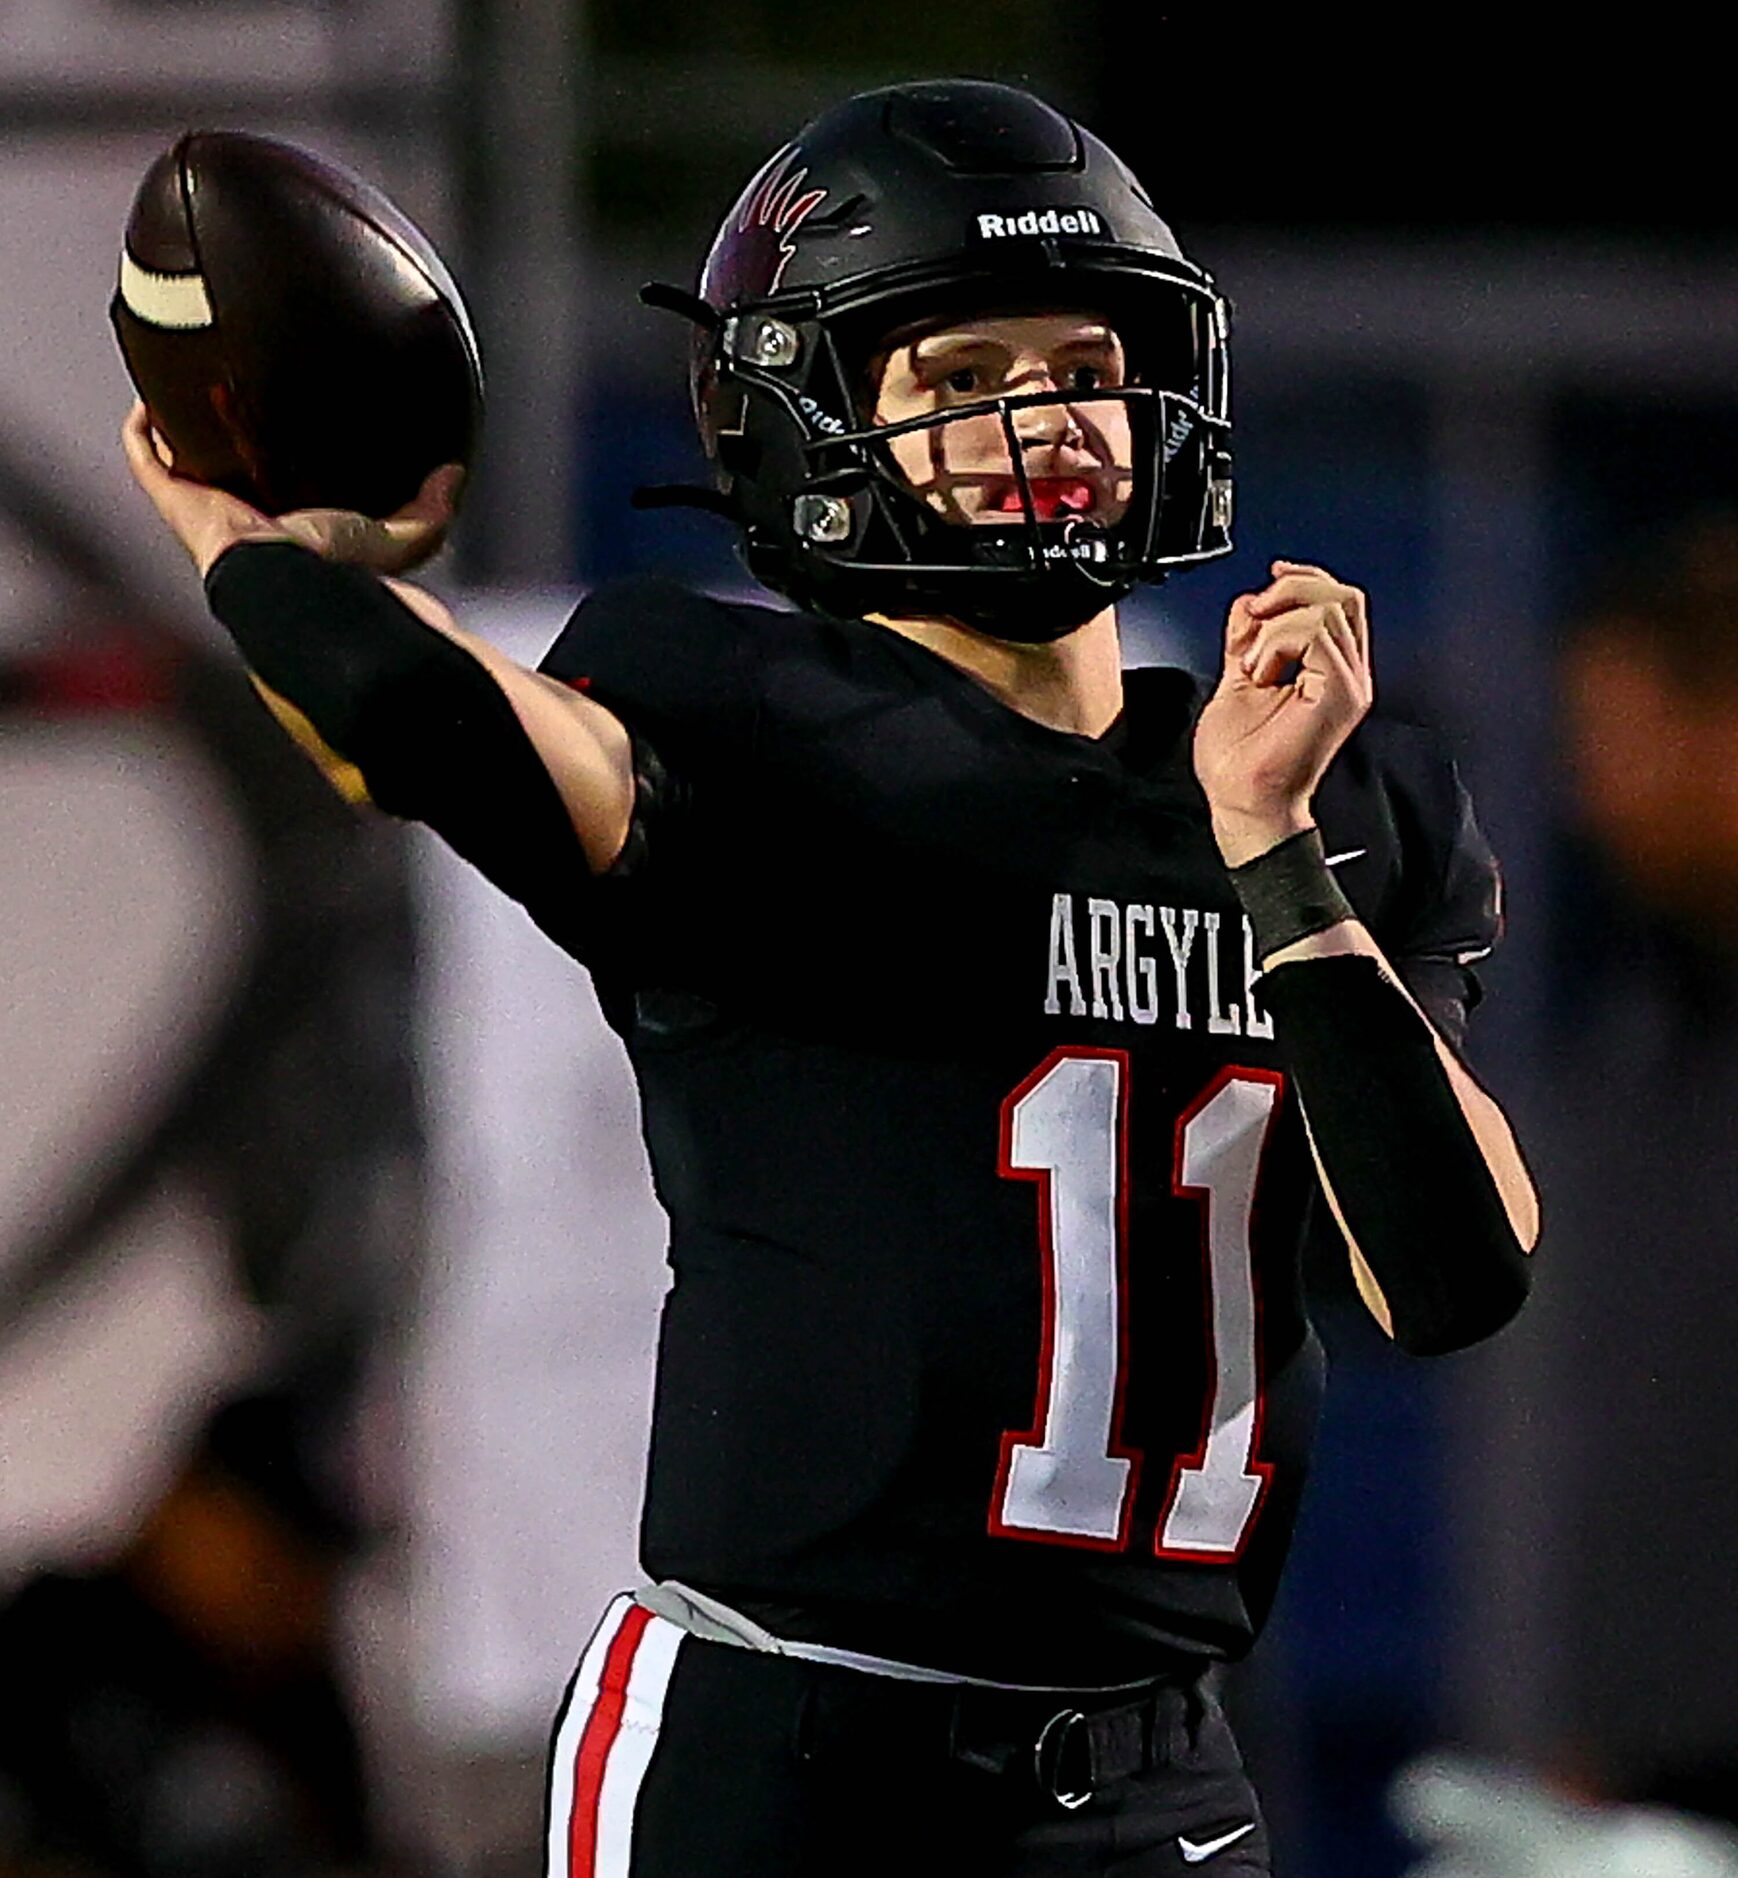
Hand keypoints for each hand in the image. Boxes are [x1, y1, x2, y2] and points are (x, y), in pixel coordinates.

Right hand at [123, 401, 463, 577]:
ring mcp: (208, 507)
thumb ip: (431, 510)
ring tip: (190, 390)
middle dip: (229, 439)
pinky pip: (147, 460)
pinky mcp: (178, 498)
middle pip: (230, 472)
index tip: (291, 426)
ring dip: (184, 429)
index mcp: (295, 529)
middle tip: (235, 399)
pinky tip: (151, 402)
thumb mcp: (401, 537)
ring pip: (184, 462)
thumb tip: (453, 476)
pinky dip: (144, 432)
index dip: (283, 460)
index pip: (286, 490)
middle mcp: (249, 519)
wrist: (294, 580)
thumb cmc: (340, 569)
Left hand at [1193, 559, 1373, 864]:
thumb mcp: (1238, 679)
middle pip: (1343, 595)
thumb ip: (1247, 639)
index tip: (1264, 587)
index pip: (1338, 601)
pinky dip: (1277, 643)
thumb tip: (1248, 604)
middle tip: (1253, 620)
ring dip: (1276, 627)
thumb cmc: (1240, 760)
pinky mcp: (1342, 694)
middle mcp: (1347, 674)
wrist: (1241, 801)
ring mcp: (1349, 684)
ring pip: (1329, 608)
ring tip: (1255, 666)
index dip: (1303, 579)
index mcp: (1329, 670)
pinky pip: (1317, 634)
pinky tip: (1260, 674)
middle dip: (1290, 591)